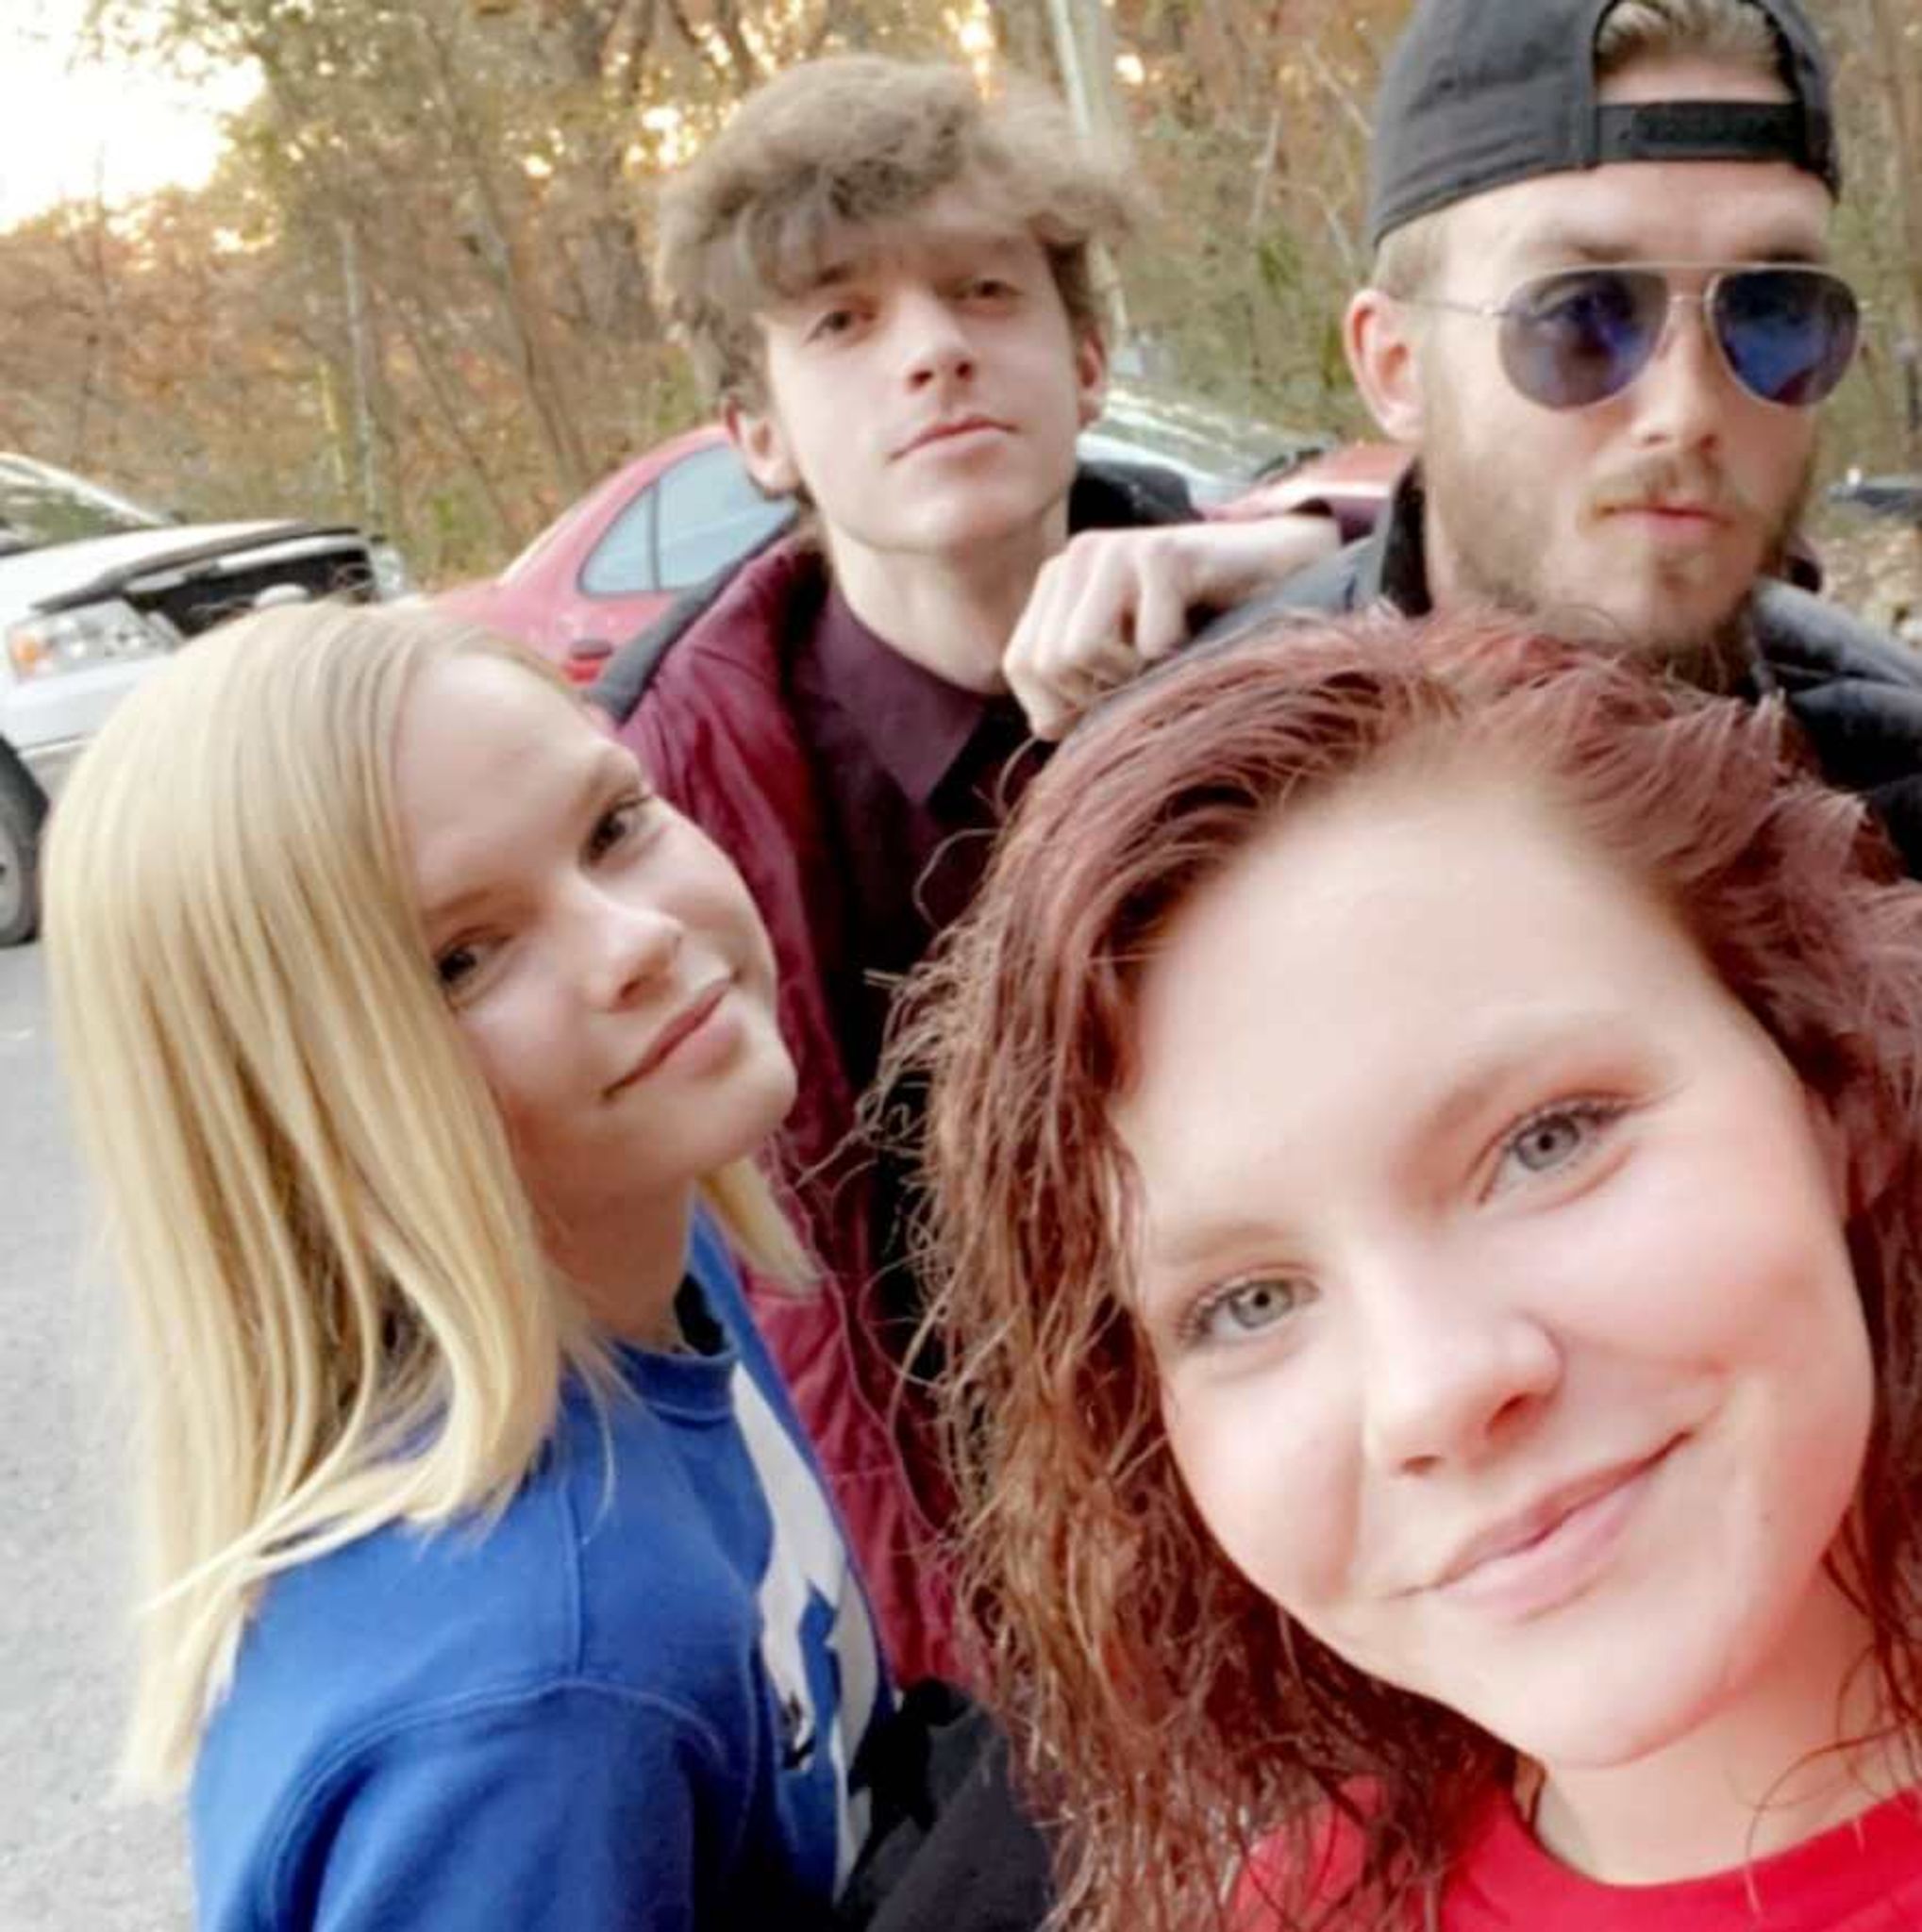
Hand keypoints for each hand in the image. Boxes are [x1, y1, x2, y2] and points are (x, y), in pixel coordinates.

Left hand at [1003, 514, 1341, 739]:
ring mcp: (1118, 548)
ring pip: (1082, 652)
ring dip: (1135, 676)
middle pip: (1048, 663)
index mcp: (1059, 581)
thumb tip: (1045, 732)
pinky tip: (1203, 632)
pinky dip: (1180, 659)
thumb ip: (1077, 685)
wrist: (1283, 573)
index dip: (1058, 707)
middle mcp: (1079, 557)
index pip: (1019, 665)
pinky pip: (1148, 643)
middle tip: (1148, 677)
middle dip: (1099, 695)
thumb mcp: (1126, 658)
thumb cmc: (1202, 629)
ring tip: (1170, 655)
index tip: (1108, 703)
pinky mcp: (1164, 554)